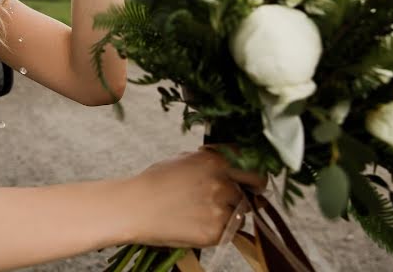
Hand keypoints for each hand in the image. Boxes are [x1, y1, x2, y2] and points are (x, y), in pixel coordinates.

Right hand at [125, 150, 265, 247]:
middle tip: (247, 198)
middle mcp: (222, 182)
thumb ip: (212, 161)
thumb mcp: (185, 160)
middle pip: (257, 186)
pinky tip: (197, 224)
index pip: (253, 164)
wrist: (135, 207)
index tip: (254, 181)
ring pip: (241, 212)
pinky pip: (229, 231)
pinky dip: (219, 230)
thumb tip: (232, 166)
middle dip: (254, 192)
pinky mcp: (215, 232)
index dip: (255, 173)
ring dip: (231, 212)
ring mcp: (220, 208)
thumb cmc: (155, 182)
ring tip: (204, 212)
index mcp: (215, 160)